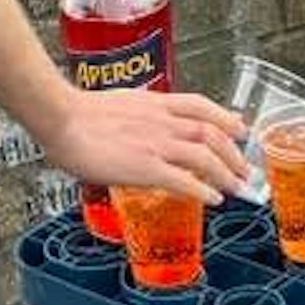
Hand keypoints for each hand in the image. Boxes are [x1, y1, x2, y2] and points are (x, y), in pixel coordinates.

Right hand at [41, 87, 248, 204]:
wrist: (60, 117)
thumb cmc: (78, 114)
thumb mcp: (120, 104)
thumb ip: (140, 114)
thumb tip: (142, 124)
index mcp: (155, 104)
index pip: (201, 106)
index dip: (226, 117)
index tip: (240, 127)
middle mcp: (162, 122)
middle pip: (211, 133)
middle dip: (234, 152)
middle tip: (245, 169)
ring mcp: (156, 144)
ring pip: (205, 156)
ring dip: (226, 173)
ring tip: (236, 188)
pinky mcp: (146, 166)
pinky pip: (184, 181)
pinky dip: (203, 191)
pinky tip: (213, 199)